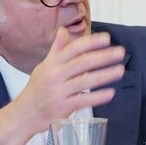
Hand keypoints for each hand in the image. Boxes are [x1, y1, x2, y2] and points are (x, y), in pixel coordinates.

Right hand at [0, 28, 125, 144]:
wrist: (24, 114)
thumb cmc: (38, 88)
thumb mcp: (45, 66)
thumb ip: (57, 49)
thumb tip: (64, 30)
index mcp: (51, 64)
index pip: (73, 49)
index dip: (90, 42)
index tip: (107, 38)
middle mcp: (54, 76)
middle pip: (82, 63)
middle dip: (103, 57)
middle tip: (120, 52)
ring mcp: (59, 92)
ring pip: (85, 81)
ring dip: (105, 75)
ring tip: (120, 70)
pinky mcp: (63, 108)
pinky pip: (83, 101)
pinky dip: (98, 97)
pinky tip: (110, 93)